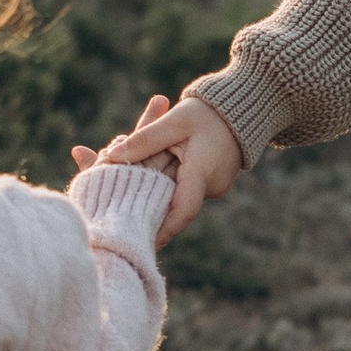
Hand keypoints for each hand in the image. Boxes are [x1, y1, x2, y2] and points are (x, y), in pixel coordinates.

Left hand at [85, 92, 243, 242]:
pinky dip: (166, 184)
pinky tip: (147, 178)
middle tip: (119, 218)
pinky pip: (185, 189)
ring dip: (155, 194)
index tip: (143, 243)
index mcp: (203, 172)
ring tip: (124, 195)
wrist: (239, 108)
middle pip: (175, 206)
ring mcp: (212, 186)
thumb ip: (144, 138)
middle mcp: (211, 186)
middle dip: (149, 210)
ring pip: (178, 197)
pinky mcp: (210, 182)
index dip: (163, 230)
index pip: (183, 210)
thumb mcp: (175, 120)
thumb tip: (112, 154)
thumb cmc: (207, 112)